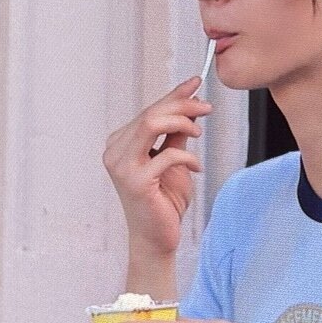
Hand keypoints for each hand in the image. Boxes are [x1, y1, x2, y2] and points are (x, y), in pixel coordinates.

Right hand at [102, 76, 212, 255]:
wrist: (157, 239)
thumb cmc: (163, 201)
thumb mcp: (172, 160)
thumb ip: (176, 134)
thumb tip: (191, 104)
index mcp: (120, 144)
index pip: (148, 111)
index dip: (173, 95)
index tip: (196, 83)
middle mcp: (115, 152)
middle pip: (150, 114)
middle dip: (182, 106)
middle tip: (207, 107)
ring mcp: (122, 167)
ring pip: (151, 124)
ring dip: (181, 123)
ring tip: (199, 135)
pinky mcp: (135, 182)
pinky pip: (166, 155)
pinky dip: (187, 157)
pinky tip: (196, 167)